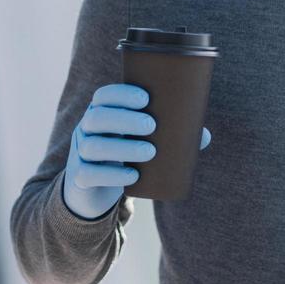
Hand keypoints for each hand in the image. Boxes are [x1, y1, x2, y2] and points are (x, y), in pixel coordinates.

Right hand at [61, 82, 211, 219]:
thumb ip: (169, 137)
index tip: (146, 98)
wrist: (95, 190)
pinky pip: (88, 174)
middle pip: (97, 118)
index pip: (103, 96)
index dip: (121, 94)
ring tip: (150, 152)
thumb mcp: (140, 142)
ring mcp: (80, 154)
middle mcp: (86, 130)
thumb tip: (205, 135)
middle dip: (124, 119)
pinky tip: (133, 176)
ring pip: (93, 147)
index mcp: (101, 113)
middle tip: (152, 125)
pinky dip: (112, 175)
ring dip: (122, 147)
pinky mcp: (79, 178)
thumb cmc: (124, 155)